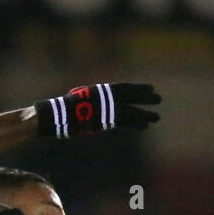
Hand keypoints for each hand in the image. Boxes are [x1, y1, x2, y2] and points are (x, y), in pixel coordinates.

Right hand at [36, 82, 160, 137]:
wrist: (55, 116)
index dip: (137, 88)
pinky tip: (145, 126)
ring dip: (144, 114)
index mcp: (100, 90)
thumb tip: (96, 106)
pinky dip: (135, 124)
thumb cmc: (63, 109)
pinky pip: (124, 122)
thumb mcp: (80, 100)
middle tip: (158, 99)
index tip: (150, 88)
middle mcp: (105, 97)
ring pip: (130, 110)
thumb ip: (93, 101)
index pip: (123, 87)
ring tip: (156, 117)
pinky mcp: (104, 120)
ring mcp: (105, 108)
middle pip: (130, 96)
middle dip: (144, 98)